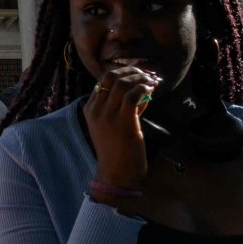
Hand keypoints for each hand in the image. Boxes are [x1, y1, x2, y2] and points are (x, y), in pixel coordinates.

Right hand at [83, 66, 159, 202]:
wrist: (116, 173)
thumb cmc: (117, 151)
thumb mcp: (115, 125)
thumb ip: (126, 107)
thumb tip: (144, 89)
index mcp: (90, 109)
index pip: (103, 80)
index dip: (122, 72)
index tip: (137, 72)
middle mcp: (96, 109)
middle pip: (111, 77)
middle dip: (131, 71)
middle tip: (146, 74)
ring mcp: (107, 115)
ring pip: (122, 83)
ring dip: (140, 78)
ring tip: (152, 81)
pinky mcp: (123, 121)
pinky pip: (132, 95)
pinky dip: (143, 89)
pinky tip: (151, 89)